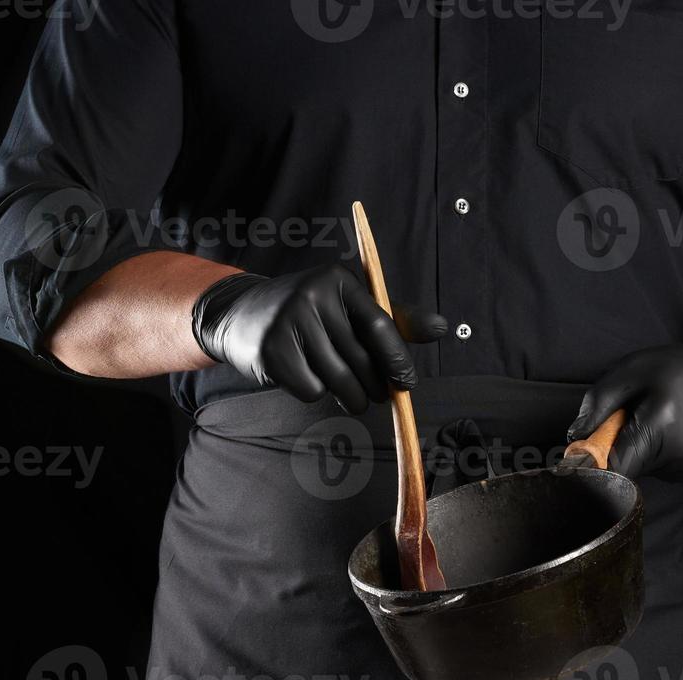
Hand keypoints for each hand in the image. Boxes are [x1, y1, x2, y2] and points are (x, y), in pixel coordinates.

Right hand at [191, 264, 446, 412]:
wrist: (240, 314)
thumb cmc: (311, 314)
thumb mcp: (351, 308)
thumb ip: (396, 320)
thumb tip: (442, 328)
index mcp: (338, 279)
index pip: (380, 325)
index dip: (397, 359)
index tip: (407, 383)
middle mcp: (312, 294)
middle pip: (361, 359)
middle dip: (376, 387)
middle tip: (377, 396)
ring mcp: (289, 321)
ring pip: (338, 380)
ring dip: (351, 397)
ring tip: (352, 396)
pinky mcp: (271, 350)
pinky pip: (311, 389)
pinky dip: (315, 392)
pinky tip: (306, 377)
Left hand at [567, 333, 682, 479]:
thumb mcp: (635, 369)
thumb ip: (599, 402)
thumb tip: (575, 435)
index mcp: (660, 428)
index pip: (614, 468)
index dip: (595, 461)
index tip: (587, 449)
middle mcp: (675, 456)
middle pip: (624, 467)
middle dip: (617, 444)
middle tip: (630, 416)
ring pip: (639, 467)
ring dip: (636, 446)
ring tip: (656, 417)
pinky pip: (656, 466)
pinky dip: (654, 449)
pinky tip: (670, 427)